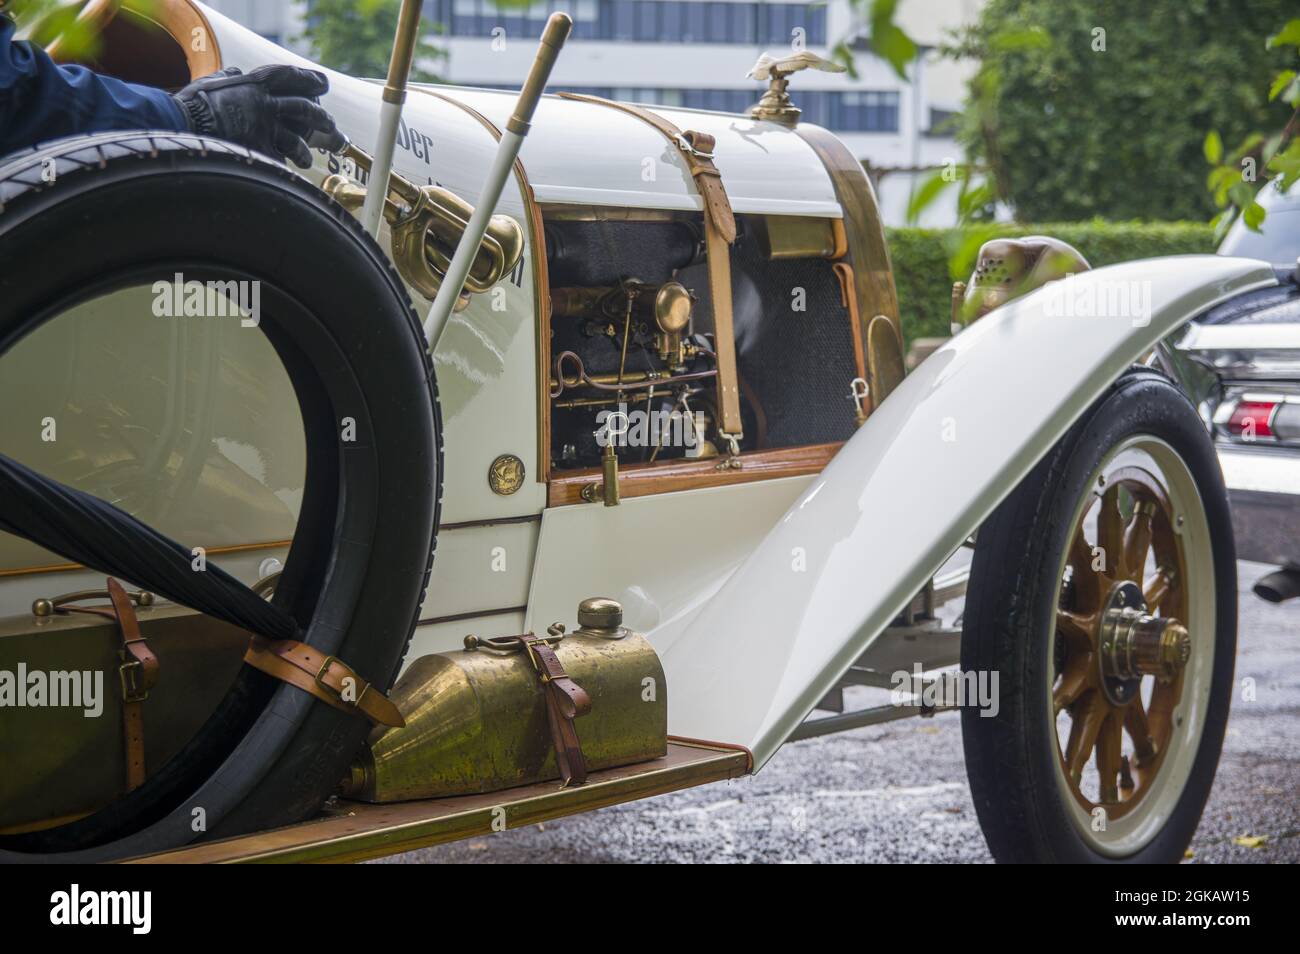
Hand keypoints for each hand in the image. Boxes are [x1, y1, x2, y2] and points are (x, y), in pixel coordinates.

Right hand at [173, 65, 346, 167]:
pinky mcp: (260, 150)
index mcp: (254, 84)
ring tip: (306, 160)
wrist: (181, 125)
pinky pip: (279, 163)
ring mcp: (264, 127)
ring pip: (298, 141)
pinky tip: (285, 177)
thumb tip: (235, 73)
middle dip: (323, 119)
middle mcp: (265, 103)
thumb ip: (228, 78)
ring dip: (305, 153)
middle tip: (332, 126)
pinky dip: (283, 171)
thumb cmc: (192, 105)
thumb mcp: (211, 82)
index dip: (310, 80)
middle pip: (306, 109)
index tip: (323, 84)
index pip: (290, 77)